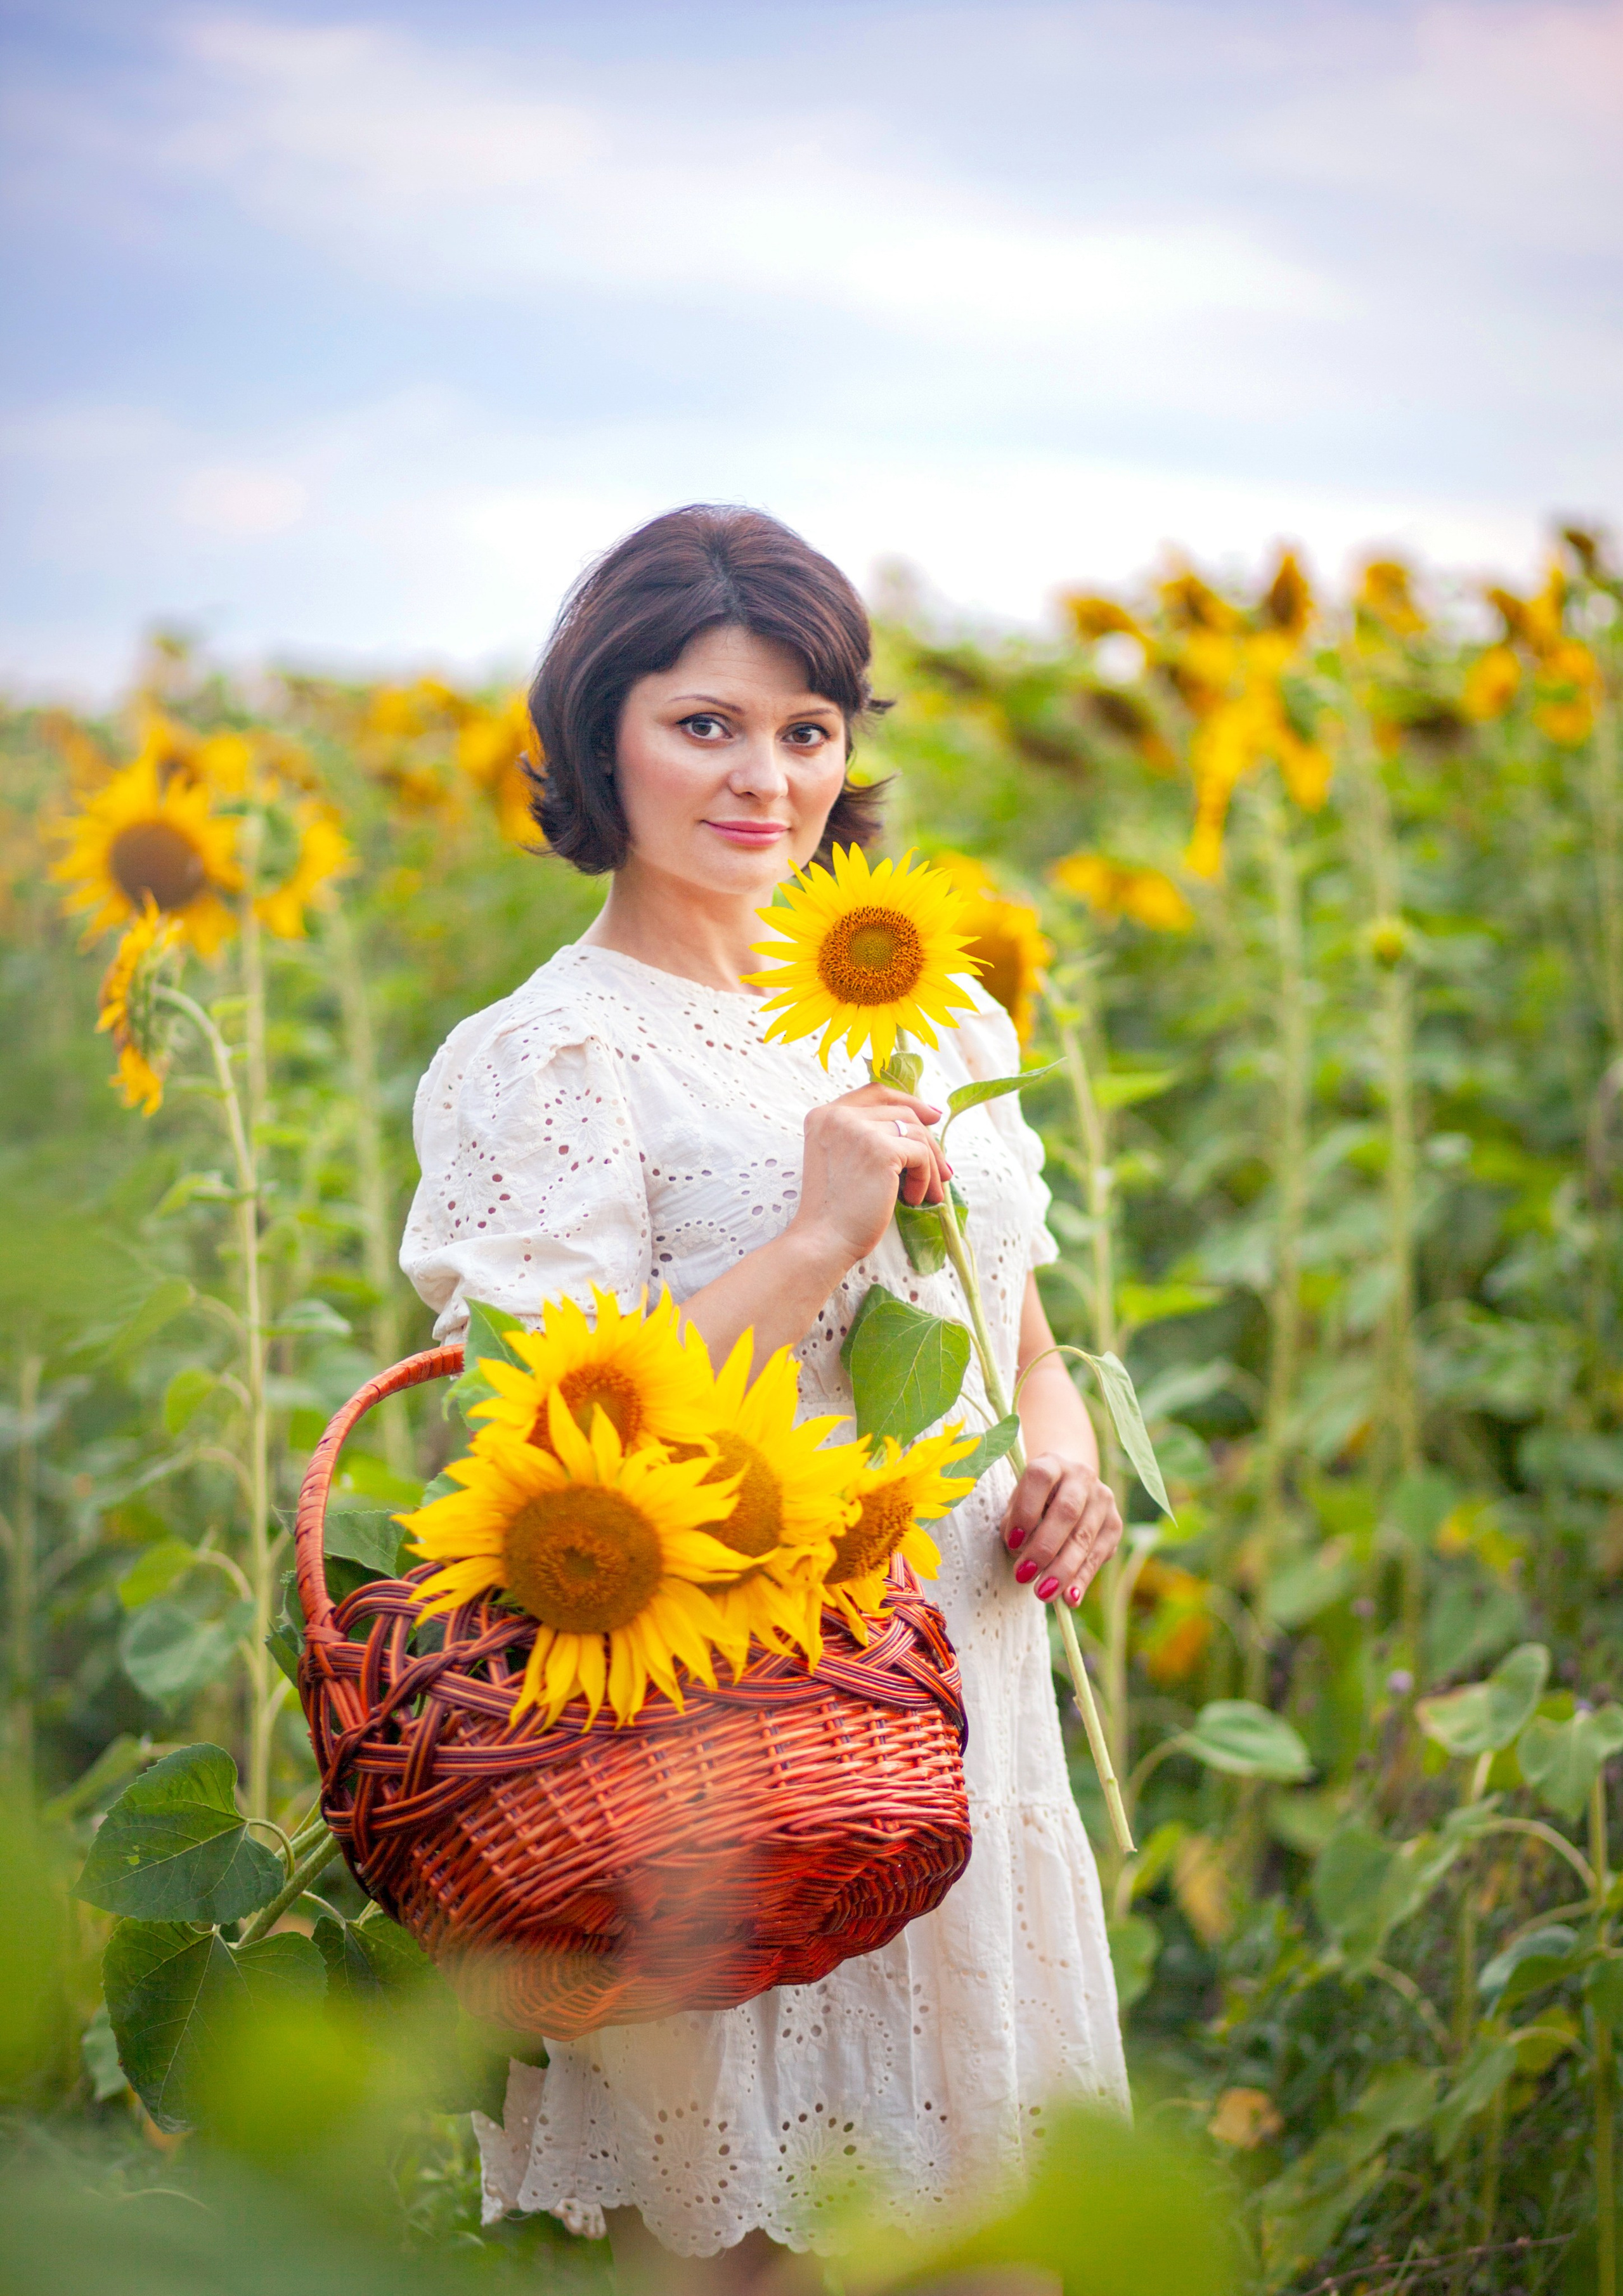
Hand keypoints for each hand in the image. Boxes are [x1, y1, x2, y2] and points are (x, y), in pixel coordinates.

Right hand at [787, 1083, 953, 1271]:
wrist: (823, 1240)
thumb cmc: (836, 1211)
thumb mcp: (842, 1161)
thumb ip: (866, 1137)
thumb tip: (923, 1122)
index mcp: (824, 1116)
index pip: (875, 1092)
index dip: (907, 1100)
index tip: (931, 1116)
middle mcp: (838, 1116)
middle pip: (901, 1112)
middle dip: (928, 1141)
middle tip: (943, 1171)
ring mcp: (859, 1130)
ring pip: (916, 1133)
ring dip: (929, 1166)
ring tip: (929, 1194)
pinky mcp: (881, 1150)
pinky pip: (920, 1155)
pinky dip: (924, 1178)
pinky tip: (912, 1199)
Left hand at [1001, 1452, 1121, 1606]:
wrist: (1068, 1487)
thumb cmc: (1034, 1500)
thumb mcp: (1018, 1503)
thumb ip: (1015, 1522)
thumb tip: (1022, 1551)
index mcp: (1052, 1463)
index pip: (1040, 1478)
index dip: (1026, 1509)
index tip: (1012, 1541)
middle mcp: (1081, 1476)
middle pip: (1066, 1512)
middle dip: (1044, 1548)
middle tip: (1023, 1576)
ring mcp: (1103, 1499)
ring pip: (1084, 1537)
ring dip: (1062, 1569)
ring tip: (1043, 1594)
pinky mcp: (1115, 1524)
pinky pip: (1099, 1555)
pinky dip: (1082, 1578)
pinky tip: (1070, 1598)